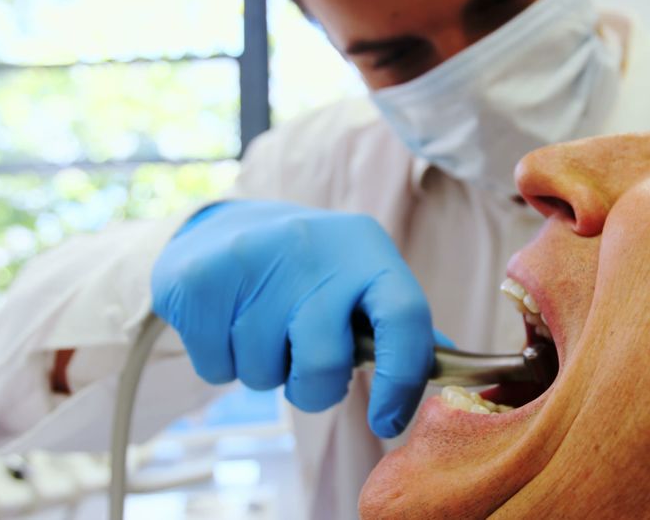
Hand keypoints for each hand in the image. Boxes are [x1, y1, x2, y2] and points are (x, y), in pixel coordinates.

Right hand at [151, 200, 436, 436]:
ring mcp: (254, 258)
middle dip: (314, 389)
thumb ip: (399, 321)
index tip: (387, 421)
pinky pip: (217, 370)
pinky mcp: (200, 280)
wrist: (218, 229)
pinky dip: (221, 364)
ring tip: (260, 328)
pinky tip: (226, 322)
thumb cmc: (308, 271)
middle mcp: (315, 248)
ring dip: (263, 371)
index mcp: (368, 249)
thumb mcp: (360, 277)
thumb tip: (450, 359)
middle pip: (324, 365)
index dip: (404, 381)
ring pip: (263, 374)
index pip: (406, 318)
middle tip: (303, 366)